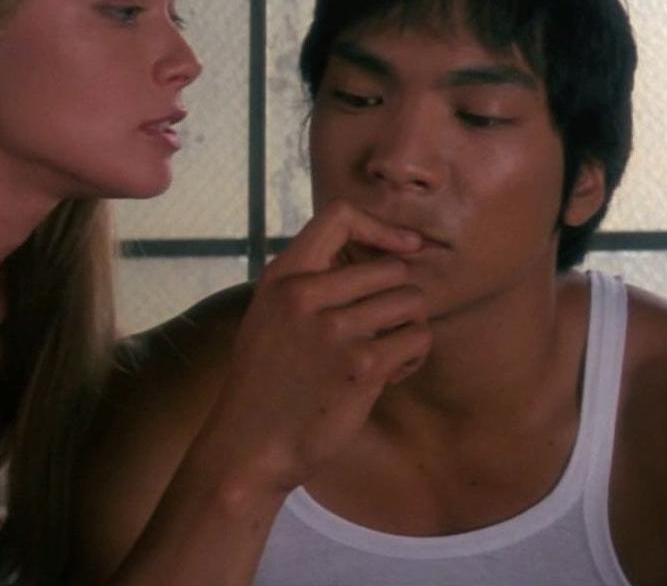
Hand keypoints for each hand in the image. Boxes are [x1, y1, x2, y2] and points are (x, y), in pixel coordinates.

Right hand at [198, 201, 432, 496]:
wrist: (249, 448)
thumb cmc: (265, 384)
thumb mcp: (270, 317)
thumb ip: (308, 285)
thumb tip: (374, 259)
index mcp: (283, 277)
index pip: (340, 217)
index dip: (382, 227)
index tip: (404, 247)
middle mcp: (307, 295)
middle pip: (393, 269)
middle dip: (400, 299)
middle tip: (383, 330)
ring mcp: (335, 330)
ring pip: (412, 303)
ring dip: (409, 329)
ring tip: (384, 355)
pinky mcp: (362, 366)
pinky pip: (417, 339)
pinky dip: (412, 357)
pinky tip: (388, 375)